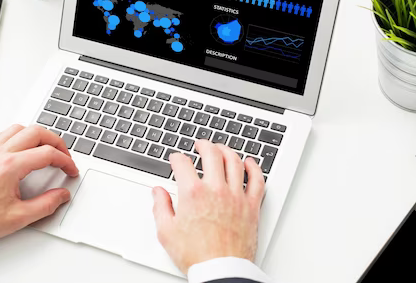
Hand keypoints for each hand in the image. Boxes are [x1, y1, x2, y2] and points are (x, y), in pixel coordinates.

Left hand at [0, 125, 78, 239]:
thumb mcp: (18, 218)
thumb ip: (46, 205)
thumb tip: (61, 195)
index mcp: (11, 166)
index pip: (47, 153)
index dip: (65, 161)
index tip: (70, 170)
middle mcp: (1, 152)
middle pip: (37, 132)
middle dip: (57, 142)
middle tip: (64, 156)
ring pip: (21, 128)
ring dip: (39, 135)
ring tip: (48, 148)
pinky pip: (7, 133)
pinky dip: (22, 135)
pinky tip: (26, 146)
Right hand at [152, 140, 264, 273]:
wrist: (221, 270)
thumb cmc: (196, 255)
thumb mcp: (167, 232)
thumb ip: (161, 207)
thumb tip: (158, 193)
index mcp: (193, 193)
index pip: (183, 163)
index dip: (176, 158)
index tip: (176, 159)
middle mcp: (216, 189)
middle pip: (212, 153)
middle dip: (203, 145)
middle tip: (200, 145)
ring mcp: (236, 196)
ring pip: (234, 161)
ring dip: (226, 150)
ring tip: (220, 149)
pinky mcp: (251, 206)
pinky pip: (257, 180)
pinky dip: (254, 167)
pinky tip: (249, 163)